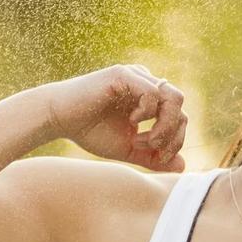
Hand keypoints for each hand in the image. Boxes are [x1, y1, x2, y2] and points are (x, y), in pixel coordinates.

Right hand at [45, 65, 187, 170]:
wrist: (58, 119)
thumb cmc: (90, 132)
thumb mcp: (127, 149)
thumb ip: (153, 157)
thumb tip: (183, 167)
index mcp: (149, 99)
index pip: (179, 116)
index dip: (175, 140)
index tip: (158, 157)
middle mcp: (145, 83)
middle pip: (180, 106)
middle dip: (172, 134)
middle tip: (153, 149)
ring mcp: (136, 76)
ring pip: (173, 97)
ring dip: (164, 124)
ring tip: (145, 139)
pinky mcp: (123, 74)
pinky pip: (152, 91)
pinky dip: (148, 111)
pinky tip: (132, 122)